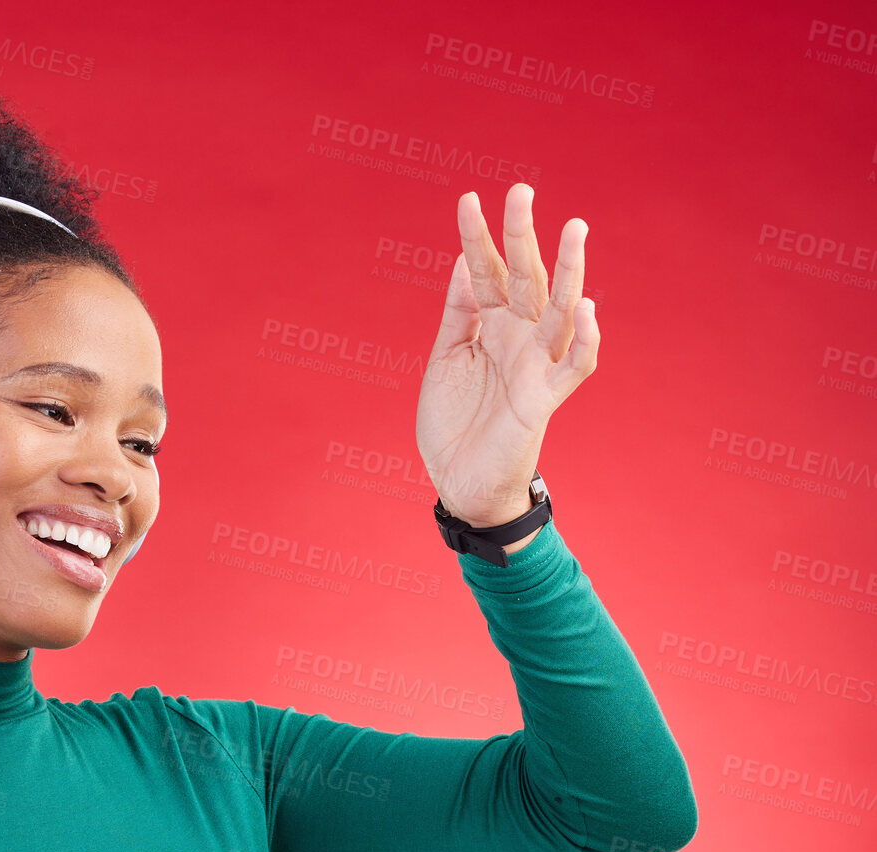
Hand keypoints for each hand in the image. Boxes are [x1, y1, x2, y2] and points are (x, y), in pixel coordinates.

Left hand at [416, 183, 598, 528]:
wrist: (458, 482)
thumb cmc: (454, 423)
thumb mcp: (446, 359)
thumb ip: (458, 312)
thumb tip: (461, 260)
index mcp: (492, 327)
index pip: (487, 272)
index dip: (477, 238)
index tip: (468, 199)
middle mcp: (518, 338)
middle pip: (525, 278)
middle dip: (523, 236)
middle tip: (521, 189)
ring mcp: (535, 366)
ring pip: (559, 311)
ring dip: (567, 271)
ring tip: (574, 229)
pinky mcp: (544, 399)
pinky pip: (574, 367)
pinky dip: (584, 340)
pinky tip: (585, 307)